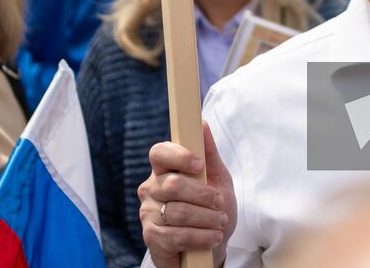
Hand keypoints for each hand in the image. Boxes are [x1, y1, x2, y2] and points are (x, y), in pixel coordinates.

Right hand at [139, 122, 236, 267]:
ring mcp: (148, 212)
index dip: (178, 156)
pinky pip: (177, 235)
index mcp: (164, 169)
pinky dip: (201, 237)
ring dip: (206, 218)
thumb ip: (209, 153)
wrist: (210, 245)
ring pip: (178, 211)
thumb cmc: (212, 208)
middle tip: (220, 203)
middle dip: (203, 195)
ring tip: (221, 223)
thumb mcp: (217, 179)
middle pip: (173, 184)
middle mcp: (151, 188)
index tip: (199, 165)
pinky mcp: (151, 237)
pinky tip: (213, 237)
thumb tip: (202, 124)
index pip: (159, 153)